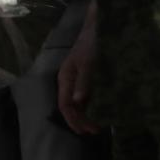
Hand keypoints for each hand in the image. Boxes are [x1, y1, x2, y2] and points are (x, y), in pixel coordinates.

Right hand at [57, 5, 98, 134]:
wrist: (92, 28)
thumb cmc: (90, 43)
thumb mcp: (88, 61)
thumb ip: (83, 81)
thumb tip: (78, 102)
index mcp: (65, 78)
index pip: (65, 105)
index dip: (74, 120)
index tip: (86, 131)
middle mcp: (66, 81)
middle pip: (68, 107)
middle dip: (79, 121)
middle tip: (93, 132)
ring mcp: (73, 80)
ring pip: (74, 104)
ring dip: (82, 117)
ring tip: (95, 128)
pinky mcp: (81, 78)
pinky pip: (80, 98)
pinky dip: (86, 108)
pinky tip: (94, 114)